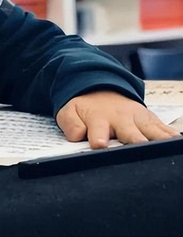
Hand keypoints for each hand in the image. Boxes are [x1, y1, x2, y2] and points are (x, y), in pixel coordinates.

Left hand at [56, 90, 180, 148]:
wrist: (100, 88)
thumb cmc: (86, 106)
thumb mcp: (69, 111)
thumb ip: (71, 124)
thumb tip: (77, 135)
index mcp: (99, 118)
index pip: (98, 130)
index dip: (98, 138)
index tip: (100, 144)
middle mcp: (122, 119)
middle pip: (133, 135)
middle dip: (137, 144)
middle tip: (141, 151)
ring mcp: (139, 120)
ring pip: (154, 133)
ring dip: (160, 142)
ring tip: (166, 151)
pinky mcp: (153, 121)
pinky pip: (166, 130)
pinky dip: (172, 137)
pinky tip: (176, 145)